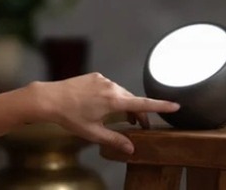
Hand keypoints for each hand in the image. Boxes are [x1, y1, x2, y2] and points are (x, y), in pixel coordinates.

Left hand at [33, 72, 178, 153]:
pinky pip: (109, 87)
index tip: (176, 105)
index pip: (143, 104)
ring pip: (121, 93)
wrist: (50, 98)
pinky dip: (112, 96)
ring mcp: (102, 79)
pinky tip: (101, 105)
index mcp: (114, 101)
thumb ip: (115, 140)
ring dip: (124, 104)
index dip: (161, 106)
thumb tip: (132, 148)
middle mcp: (111, 86)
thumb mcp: (93, 132)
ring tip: (120, 118)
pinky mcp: (94, 76)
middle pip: (132, 100)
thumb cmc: (70, 117)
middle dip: (138, 113)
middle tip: (139, 126)